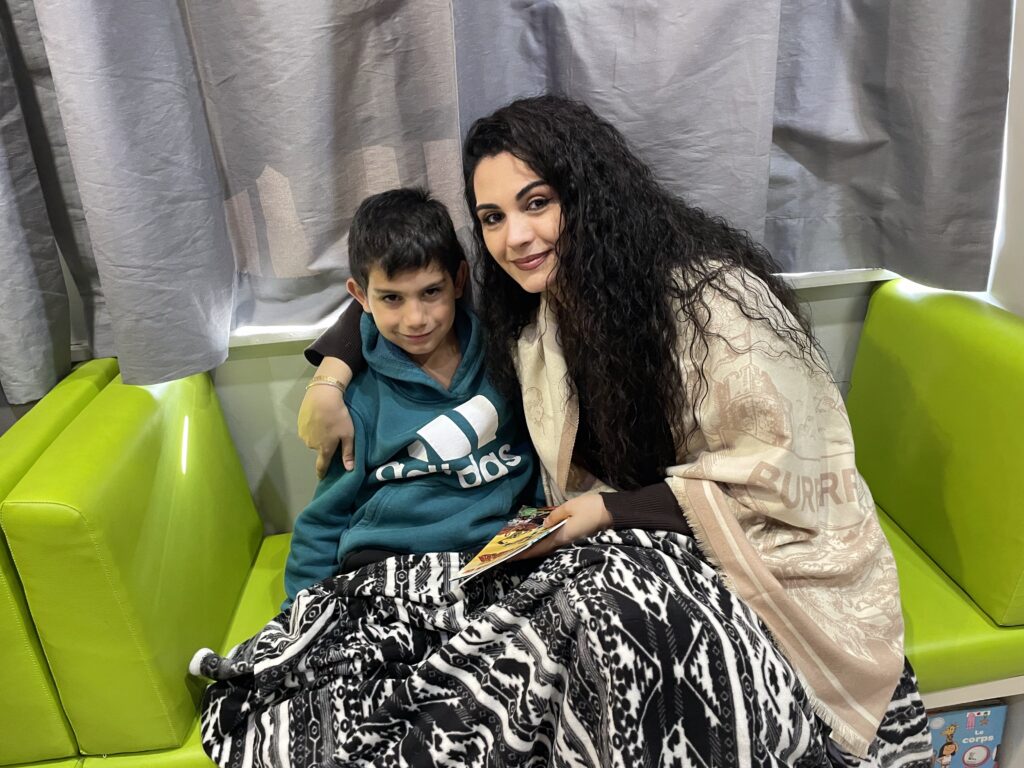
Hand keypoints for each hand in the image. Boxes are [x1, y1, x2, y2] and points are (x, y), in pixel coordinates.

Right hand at [298, 358, 354, 475]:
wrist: (322, 396)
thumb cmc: (338, 416)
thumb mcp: (348, 434)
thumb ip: (348, 452)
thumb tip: (349, 469)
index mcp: (324, 449)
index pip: (321, 466)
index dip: (322, 473)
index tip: (321, 477)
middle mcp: (311, 445)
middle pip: (319, 449)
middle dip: (325, 445)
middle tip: (333, 434)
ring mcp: (303, 434)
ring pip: (312, 439)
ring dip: (318, 435)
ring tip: (326, 423)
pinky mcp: (299, 424)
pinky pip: (307, 430)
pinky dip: (312, 427)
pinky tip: (318, 418)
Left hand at [517, 494, 612, 558]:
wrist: (612, 512)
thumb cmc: (591, 508)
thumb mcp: (570, 507)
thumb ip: (555, 516)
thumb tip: (544, 524)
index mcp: (562, 536)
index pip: (539, 547)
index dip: (524, 553)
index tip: (510, 557)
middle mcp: (565, 542)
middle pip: (542, 550)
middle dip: (527, 552)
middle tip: (511, 553)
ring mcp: (571, 541)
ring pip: (549, 547)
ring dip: (536, 548)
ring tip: (523, 547)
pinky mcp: (575, 537)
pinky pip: (556, 542)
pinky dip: (546, 542)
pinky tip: (541, 538)